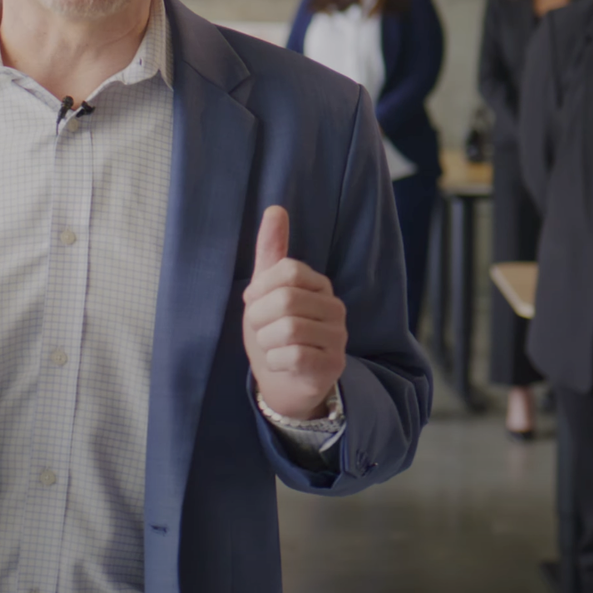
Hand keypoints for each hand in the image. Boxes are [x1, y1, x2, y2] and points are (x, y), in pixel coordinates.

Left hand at [242, 206, 346, 420]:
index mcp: (319, 285)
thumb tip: (275, 209)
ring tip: (271, 347)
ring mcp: (337, 339)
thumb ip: (272, 251)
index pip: (287, 270)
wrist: (283, 384)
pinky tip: (281, 363)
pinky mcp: (332, 367)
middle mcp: (335, 308)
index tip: (254, 302)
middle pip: (285, 300)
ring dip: (266, 341)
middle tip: (260, 329)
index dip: (260, 288)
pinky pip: (294, 356)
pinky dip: (276, 361)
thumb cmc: (274, 332)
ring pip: (288, 329)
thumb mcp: (266, 291)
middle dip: (259, 318)